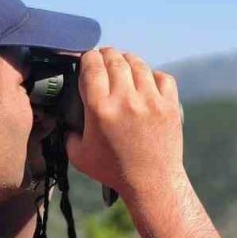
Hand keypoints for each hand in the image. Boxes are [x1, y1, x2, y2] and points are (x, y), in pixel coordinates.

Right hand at [65, 48, 183, 199]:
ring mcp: (151, 100)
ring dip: (127, 61)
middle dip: (106, 55)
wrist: (152, 182)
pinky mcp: (169, 105)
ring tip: (123, 66)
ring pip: (138, 64)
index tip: (87, 61)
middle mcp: (126, 99)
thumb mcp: (78, 155)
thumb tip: (66, 117)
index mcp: (100, 108)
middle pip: (114, 59)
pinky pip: (162, 76)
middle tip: (103, 59)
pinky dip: (152, 75)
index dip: (88, 57)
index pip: (92, 65)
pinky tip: (146, 82)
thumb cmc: (113, 171)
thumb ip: (68, 132)